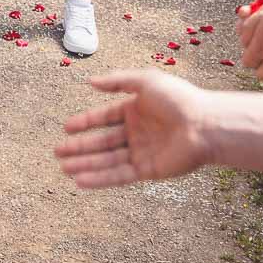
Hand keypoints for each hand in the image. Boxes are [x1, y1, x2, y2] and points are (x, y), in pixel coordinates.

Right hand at [55, 71, 217, 187]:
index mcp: (135, 110)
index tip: (66, 128)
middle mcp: (137, 132)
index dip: (85, 123)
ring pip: (107, 160)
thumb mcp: (146, 81)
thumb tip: (90, 83)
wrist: (205, 125)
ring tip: (64, 168)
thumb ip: (117, 81)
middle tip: (57, 152)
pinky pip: (119, 175)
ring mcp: (142, 152)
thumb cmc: (179, 99)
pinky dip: (100, 179)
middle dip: (80, 147)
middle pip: (102, 142)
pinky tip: (81, 180)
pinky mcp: (148, 171)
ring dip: (86, 164)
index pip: (104, 118)